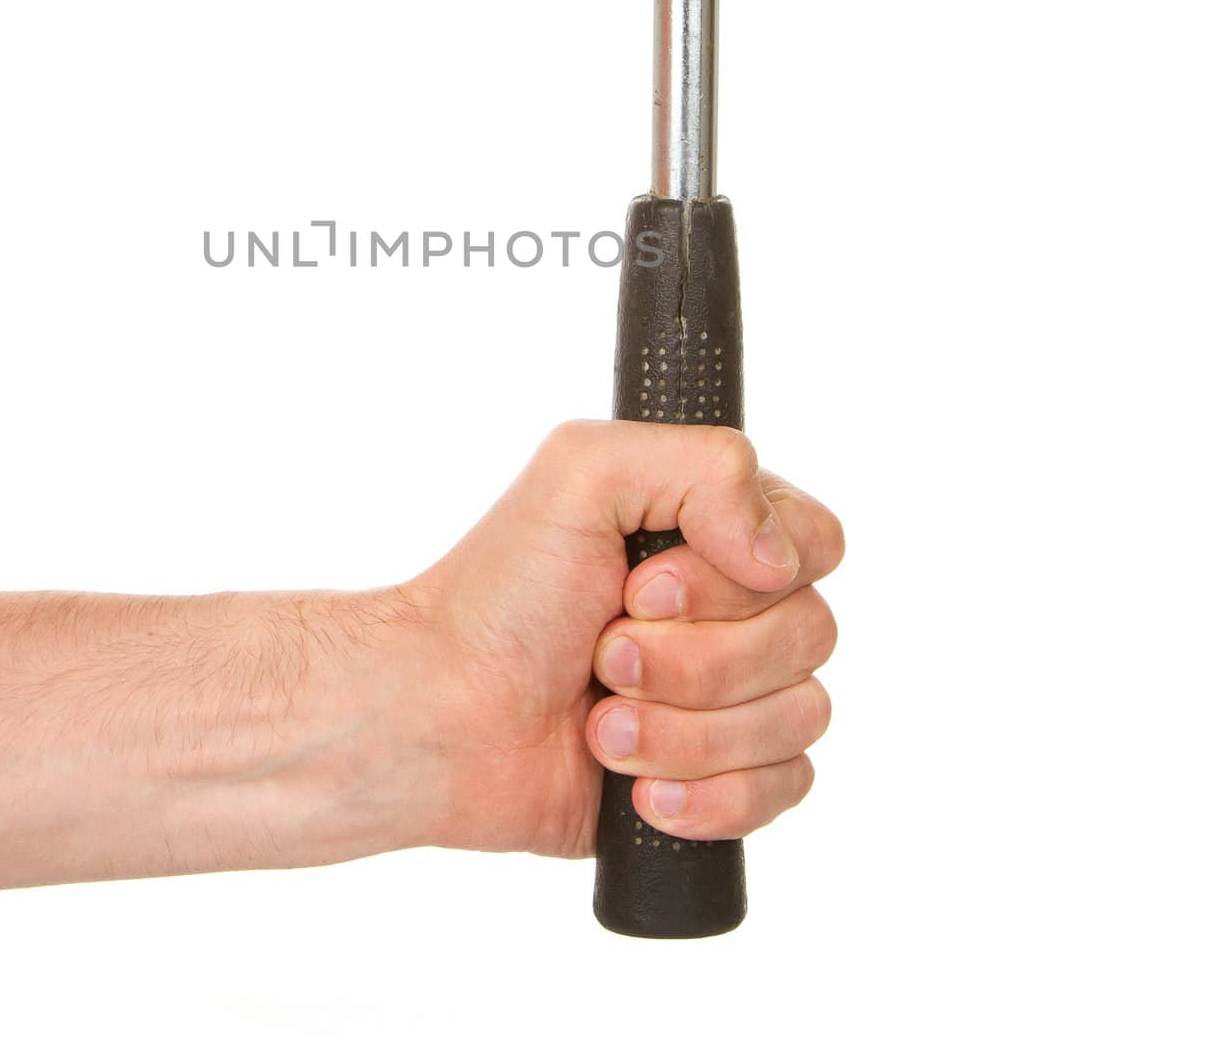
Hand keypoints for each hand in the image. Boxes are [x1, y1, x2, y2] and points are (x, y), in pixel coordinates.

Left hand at [404, 422, 843, 858]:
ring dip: (686, 729)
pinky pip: (782, 790)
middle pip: (811, 635)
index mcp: (713, 529)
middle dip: (695, 660)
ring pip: (797, 717)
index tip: (644, 588)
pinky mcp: (719, 777)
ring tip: (603, 722)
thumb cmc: (501, 595)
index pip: (814, 542)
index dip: (737, 578)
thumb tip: (781, 556)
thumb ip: (705, 465)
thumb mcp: (582, 471)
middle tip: (604, 654)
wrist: (444, 719)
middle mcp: (733, 609)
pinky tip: (638, 787)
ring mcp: (730, 697)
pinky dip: (706, 794)